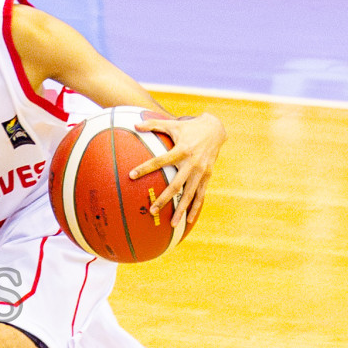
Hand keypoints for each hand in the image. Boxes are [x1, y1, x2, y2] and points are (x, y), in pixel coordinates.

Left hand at [129, 112, 225, 226]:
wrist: (215, 129)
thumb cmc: (189, 127)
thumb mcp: (173, 124)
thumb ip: (153, 124)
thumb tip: (134, 124)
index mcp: (182, 149)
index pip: (160, 160)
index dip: (145, 167)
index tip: (131, 175)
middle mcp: (192, 162)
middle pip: (176, 184)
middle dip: (164, 199)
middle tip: (152, 211)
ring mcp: (201, 171)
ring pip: (190, 194)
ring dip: (181, 209)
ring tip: (171, 224)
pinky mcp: (207, 176)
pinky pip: (201, 195)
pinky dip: (195, 208)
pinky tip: (188, 220)